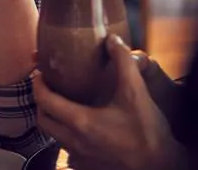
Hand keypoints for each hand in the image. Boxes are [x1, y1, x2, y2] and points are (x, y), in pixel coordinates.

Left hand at [34, 35, 185, 169]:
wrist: (160, 165)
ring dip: (55, 120)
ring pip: (55, 137)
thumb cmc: (146, 130)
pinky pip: (68, 151)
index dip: (38, 85)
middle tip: (50, 88)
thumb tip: (111, 40)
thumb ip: (123, 62)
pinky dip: (68, 136)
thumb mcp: (136, 91)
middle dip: (42, 102)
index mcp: (80, 122)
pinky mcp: (88, 167)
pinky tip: (83, 128)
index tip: (40, 73)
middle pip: (43, 120)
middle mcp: (73, 142)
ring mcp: (79, 158)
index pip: (44, 101)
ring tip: (66, 105)